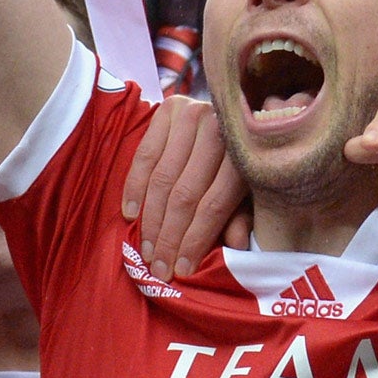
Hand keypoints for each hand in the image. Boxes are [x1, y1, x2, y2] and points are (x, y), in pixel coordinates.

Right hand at [123, 95, 249, 279]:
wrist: (228, 112)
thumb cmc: (238, 162)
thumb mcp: (246, 192)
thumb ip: (238, 217)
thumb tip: (234, 245)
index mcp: (245, 156)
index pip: (214, 205)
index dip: (196, 240)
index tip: (181, 269)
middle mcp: (219, 131)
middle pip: (186, 194)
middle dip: (168, 237)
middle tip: (158, 268)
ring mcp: (193, 115)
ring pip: (163, 178)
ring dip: (150, 220)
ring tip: (145, 249)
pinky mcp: (170, 107)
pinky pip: (145, 155)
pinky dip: (134, 187)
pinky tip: (130, 213)